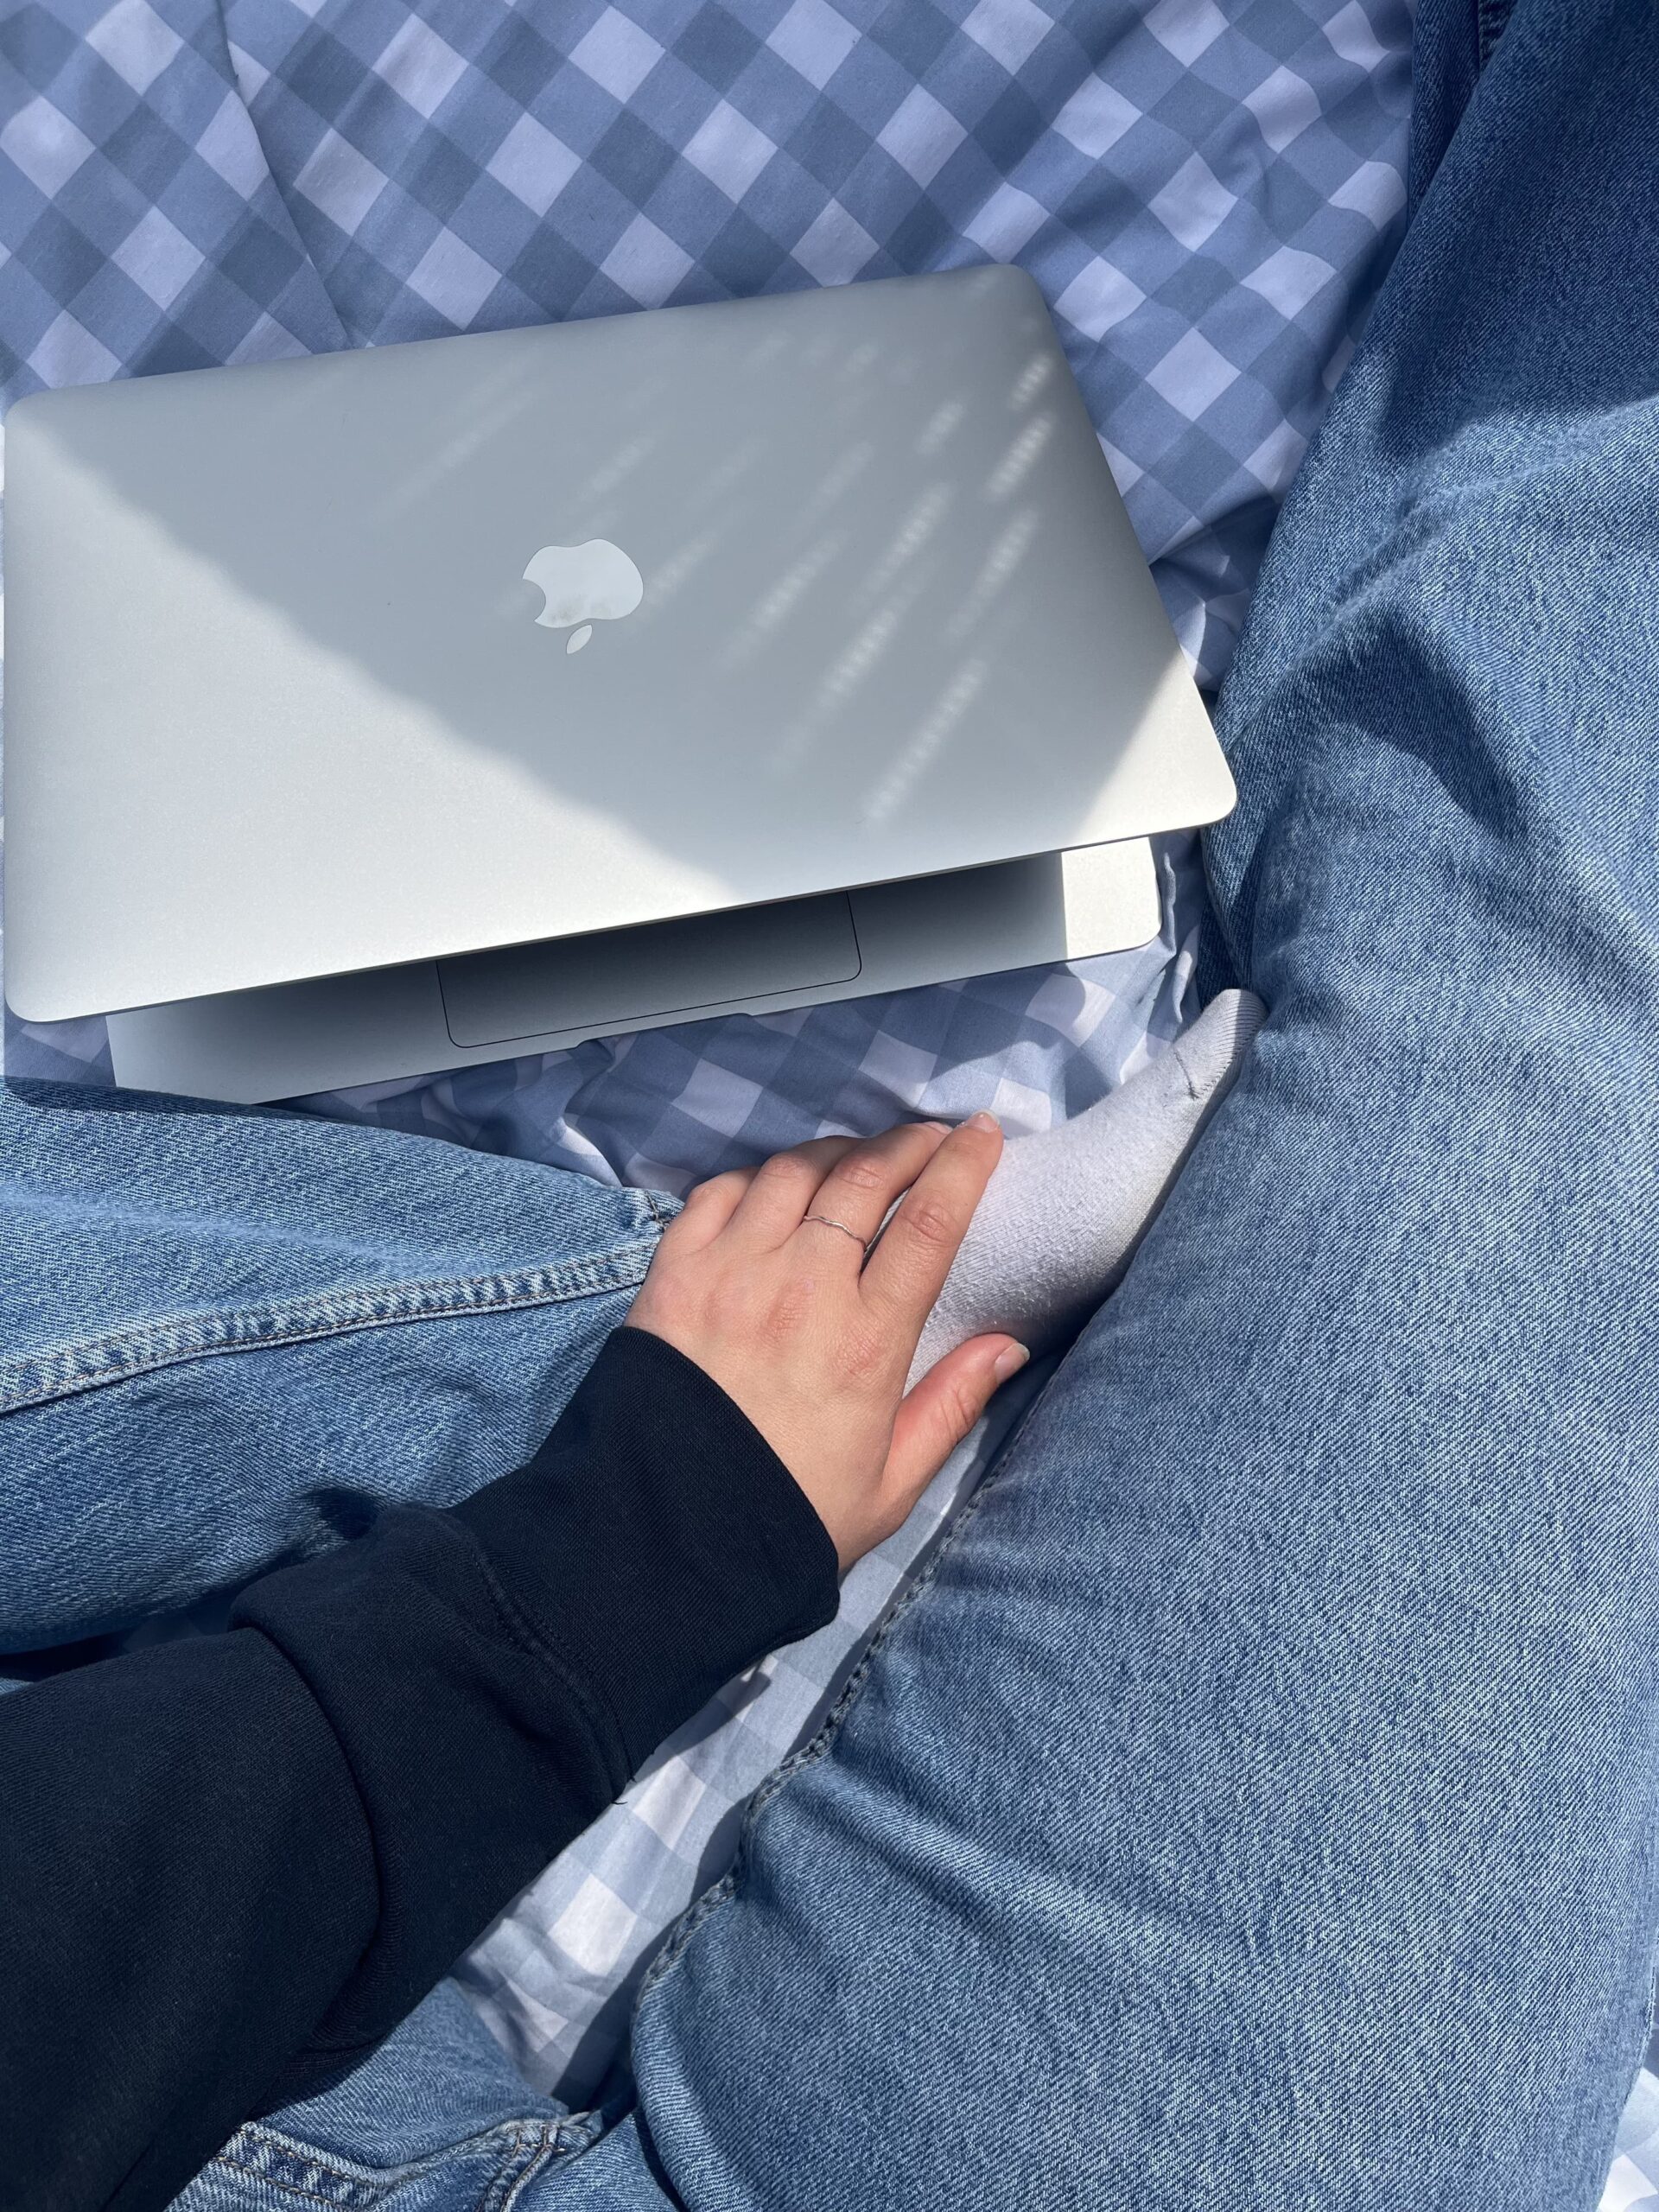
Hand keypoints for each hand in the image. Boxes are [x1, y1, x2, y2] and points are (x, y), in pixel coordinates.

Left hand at [625, 1116, 1027, 1570]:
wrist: (664, 1543)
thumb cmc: (788, 1517)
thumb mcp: (891, 1484)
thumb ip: (952, 1406)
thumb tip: (1009, 1345)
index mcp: (866, 1341)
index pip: (930, 1223)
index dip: (963, 1165)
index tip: (983, 1133)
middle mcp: (801, 1288)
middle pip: (865, 1176)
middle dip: (907, 1143)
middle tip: (928, 1138)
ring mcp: (731, 1273)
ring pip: (793, 1171)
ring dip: (835, 1152)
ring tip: (856, 1159)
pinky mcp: (673, 1274)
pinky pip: (720, 1192)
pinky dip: (756, 1176)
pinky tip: (775, 1187)